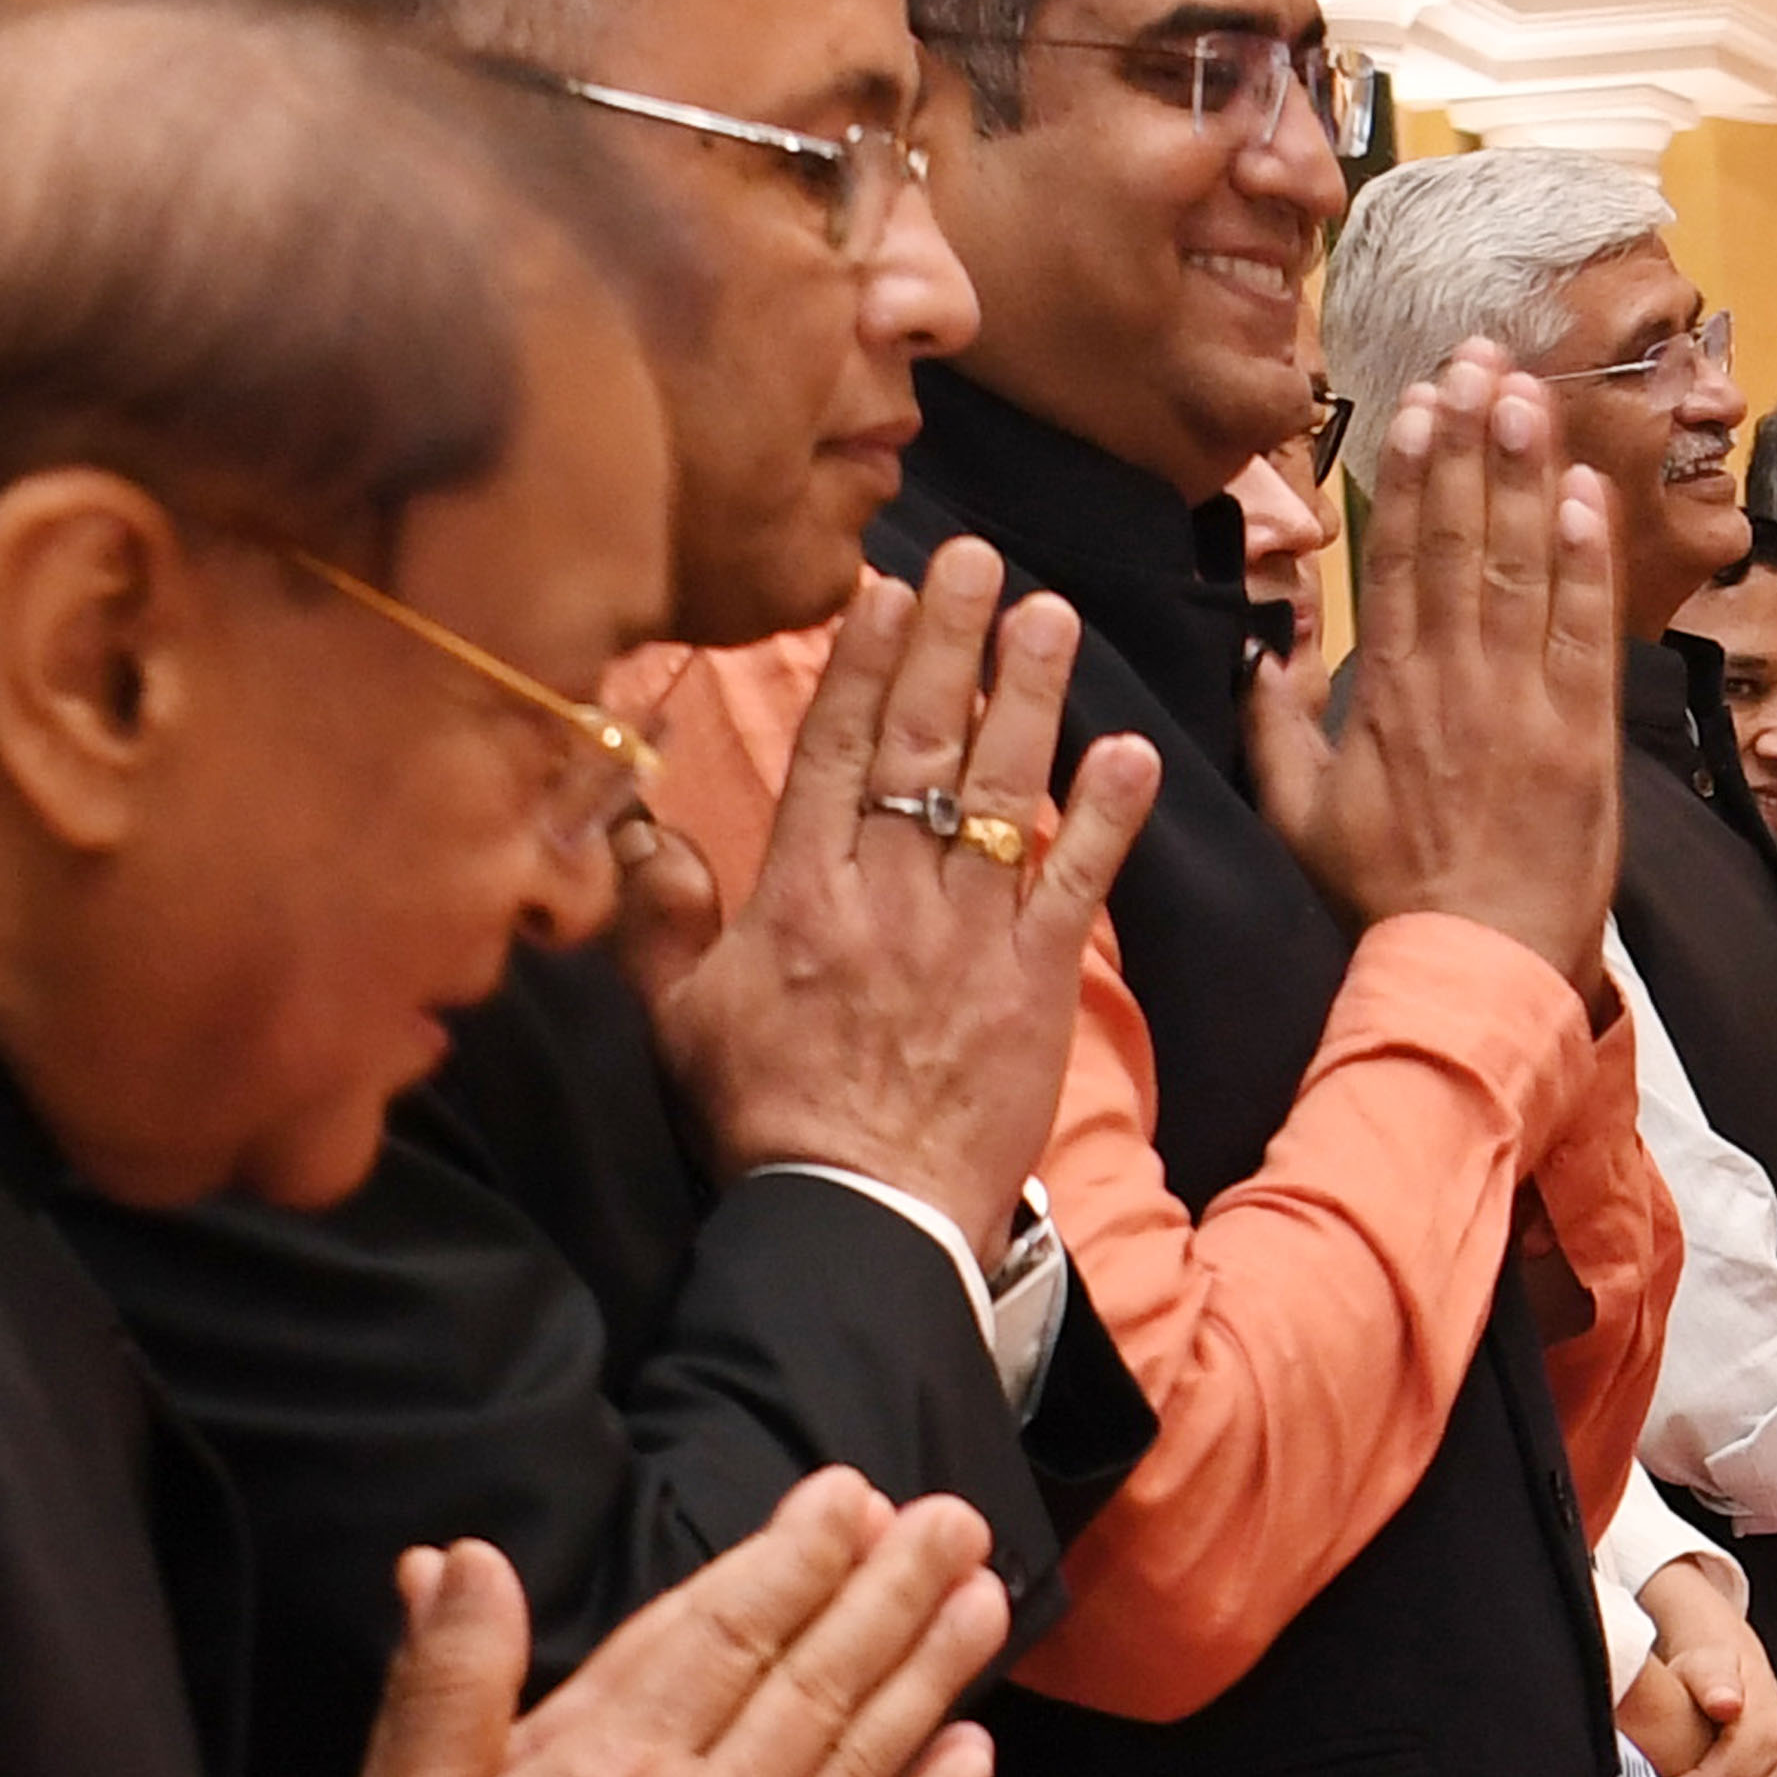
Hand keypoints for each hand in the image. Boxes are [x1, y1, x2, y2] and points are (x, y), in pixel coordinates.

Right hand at [309, 1475, 1011, 1776]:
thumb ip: (442, 1677)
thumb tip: (458, 1561)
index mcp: (606, 1763)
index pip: (724, 1630)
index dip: (796, 1555)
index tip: (852, 1497)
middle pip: (816, 1679)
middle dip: (891, 1590)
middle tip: (955, 1522)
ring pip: (863, 1759)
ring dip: (931, 1673)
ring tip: (985, 1601)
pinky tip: (973, 1757)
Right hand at [641, 542, 1163, 1220]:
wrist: (861, 1216)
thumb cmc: (764, 1121)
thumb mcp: (678, 1018)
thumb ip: (663, 917)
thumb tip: (646, 829)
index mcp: (799, 892)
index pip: (835, 750)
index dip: (865, 662)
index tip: (889, 589)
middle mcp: (886, 892)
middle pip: (921, 744)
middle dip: (951, 643)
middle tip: (980, 560)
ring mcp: (967, 932)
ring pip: (1000, 791)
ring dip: (1029, 696)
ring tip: (1051, 614)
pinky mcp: (1036, 982)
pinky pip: (1077, 883)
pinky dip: (1106, 816)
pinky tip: (1131, 750)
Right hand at [1245, 346, 1618, 973]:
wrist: (1467, 972)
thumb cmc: (1380, 901)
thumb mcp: (1296, 814)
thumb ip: (1274, 721)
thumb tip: (1266, 640)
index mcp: (1383, 692)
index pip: (1398, 558)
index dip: (1410, 473)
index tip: (1415, 402)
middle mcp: (1454, 681)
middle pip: (1462, 538)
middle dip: (1471, 442)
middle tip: (1479, 359)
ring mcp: (1523, 704)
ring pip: (1523, 567)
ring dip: (1528, 475)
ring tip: (1528, 394)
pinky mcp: (1584, 738)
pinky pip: (1585, 631)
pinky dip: (1587, 562)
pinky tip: (1584, 495)